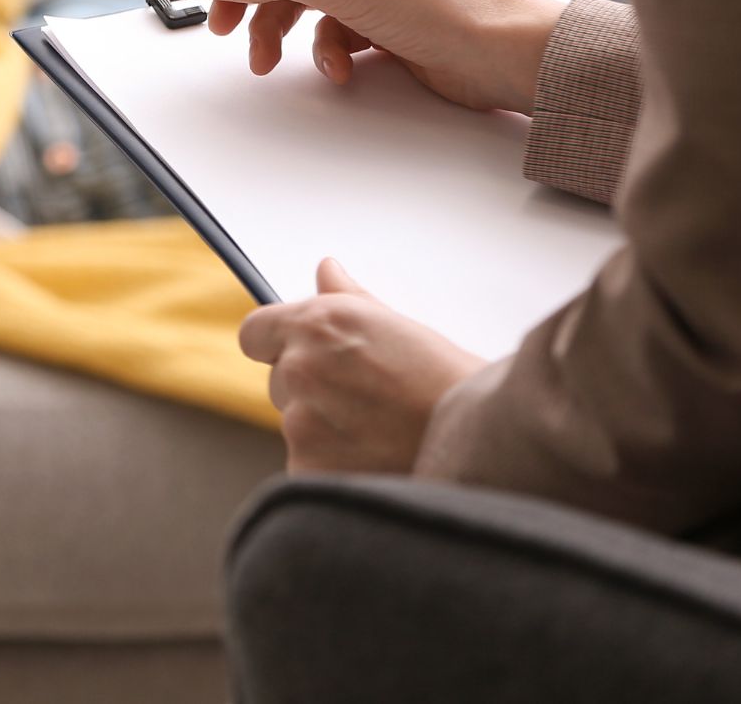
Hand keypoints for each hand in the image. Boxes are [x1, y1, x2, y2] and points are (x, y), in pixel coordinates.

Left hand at [239, 259, 484, 472]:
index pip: (255, 333)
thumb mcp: (399, 327)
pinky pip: (306, 467)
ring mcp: (301, 419)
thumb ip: (347, 300)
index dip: (275, 345)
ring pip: (296, 426)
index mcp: (319, 323)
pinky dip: (332, 469)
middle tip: (365, 403)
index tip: (297, 356)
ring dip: (325, 432)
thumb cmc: (450, 382)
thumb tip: (326, 269)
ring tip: (379, 434)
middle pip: (280, 382)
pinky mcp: (308, 467)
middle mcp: (301, 366)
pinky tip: (373, 463)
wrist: (485, 443)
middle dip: (311, 391)